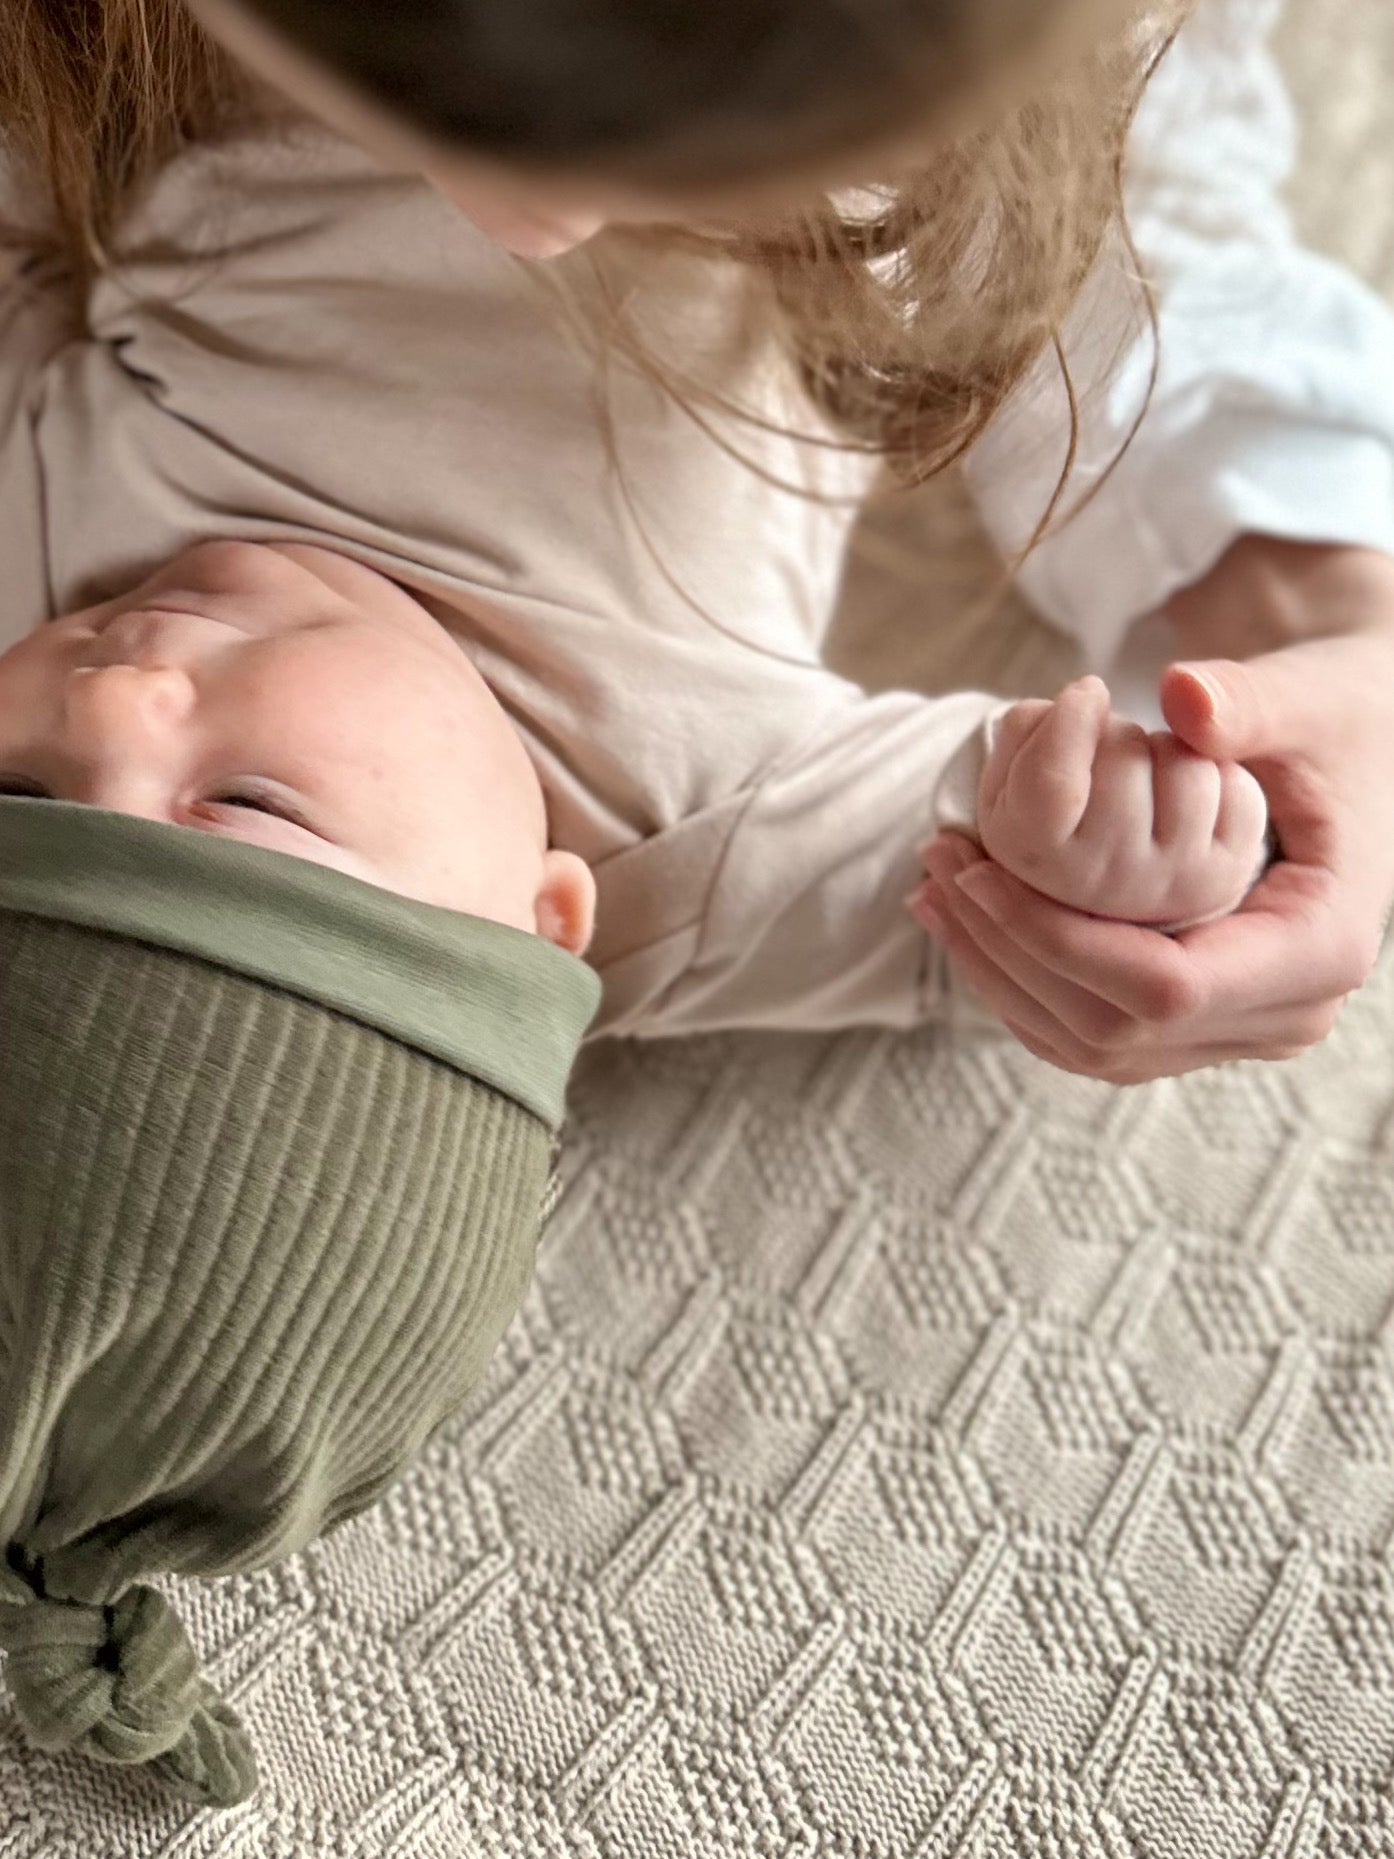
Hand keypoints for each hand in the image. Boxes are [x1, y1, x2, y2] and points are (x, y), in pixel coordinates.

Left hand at [910, 541, 1393, 1082]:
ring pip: (1090, 1045)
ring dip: (999, 976)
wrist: (1360, 744)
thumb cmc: (1339, 712)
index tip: (975, 874)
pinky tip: (963, 915)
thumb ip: (1252, 703)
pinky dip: (1021, 980)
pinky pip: (1092, 1028)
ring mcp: (1238, 1029)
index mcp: (1319, 949)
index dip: (1057, 941)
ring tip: (931, 890)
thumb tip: (1184, 698)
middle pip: (1114, 1030)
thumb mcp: (1309, 695)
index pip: (1164, 987)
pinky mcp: (1198, 1022)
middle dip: (1009, 956)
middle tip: (934, 870)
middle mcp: (1284, 1013)